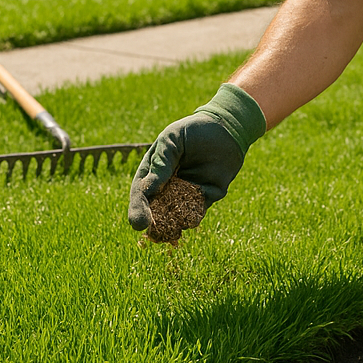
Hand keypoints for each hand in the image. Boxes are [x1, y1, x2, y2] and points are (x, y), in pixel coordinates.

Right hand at [128, 83, 264, 233]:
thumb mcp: (171, 140)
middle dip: (154, 223)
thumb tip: (149, 189)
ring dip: (172, 225)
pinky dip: (192, 218)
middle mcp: (166, 187)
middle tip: (153, 233)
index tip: (138, 224)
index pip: (141, 194)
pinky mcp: (205, 197)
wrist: (224, 128)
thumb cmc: (193, 130)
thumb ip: (161, 163)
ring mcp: (185, 194)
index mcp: (152, 173)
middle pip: (155, 210)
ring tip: (169, 232)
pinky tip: (190, 220)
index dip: (138, 209)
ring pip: (175, 216)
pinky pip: (196, 212)